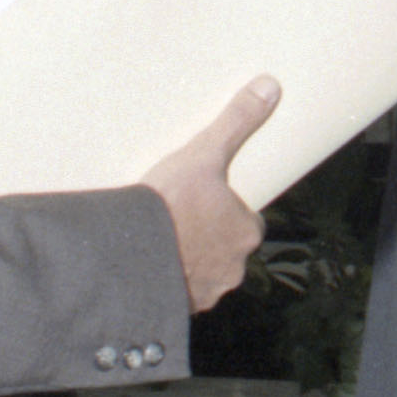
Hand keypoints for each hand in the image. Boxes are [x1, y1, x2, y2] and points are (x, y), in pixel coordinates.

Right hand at [141, 75, 280, 310]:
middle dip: (207, 240)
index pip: (246, 221)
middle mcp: (235, 268)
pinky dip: (168, 284)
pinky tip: (148, 269)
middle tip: (176, 222)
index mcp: (246, 232)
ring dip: (188, 263)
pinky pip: (180, 295)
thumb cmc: (169, 205)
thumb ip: (236, 123)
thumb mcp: (203, 155)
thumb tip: (270, 86)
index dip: (225, 212)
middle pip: (226, 250)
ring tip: (159, 244)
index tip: (202, 204)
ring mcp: (208, 292)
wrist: (127, 257)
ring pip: (204, 274)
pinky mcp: (181, 310)